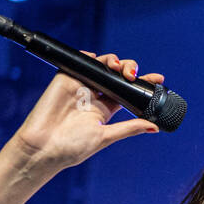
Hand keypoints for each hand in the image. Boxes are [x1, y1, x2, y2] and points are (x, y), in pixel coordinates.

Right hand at [9, 52, 164, 171]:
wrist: (44, 146)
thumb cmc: (72, 148)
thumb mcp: (106, 136)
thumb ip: (129, 128)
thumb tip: (154, 127)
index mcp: (105, 109)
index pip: (128, 92)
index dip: (142, 84)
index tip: (159, 80)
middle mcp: (94, 95)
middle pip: (117, 75)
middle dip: (129, 69)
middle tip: (133, 75)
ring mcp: (80, 85)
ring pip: (102, 65)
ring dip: (114, 61)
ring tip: (119, 69)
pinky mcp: (65, 77)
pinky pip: (80, 60)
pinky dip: (90, 56)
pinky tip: (98, 59)